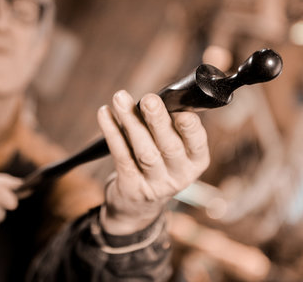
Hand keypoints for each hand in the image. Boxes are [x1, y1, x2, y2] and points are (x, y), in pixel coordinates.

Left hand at [97, 90, 208, 234]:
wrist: (137, 207)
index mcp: (195, 162)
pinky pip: (121, 156)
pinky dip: (112, 132)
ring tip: (120, 98)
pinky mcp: (131, 186)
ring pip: (144, 151)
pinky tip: (105, 113)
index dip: (190, 128)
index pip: (197, 144)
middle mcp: (179, 176)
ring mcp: (155, 184)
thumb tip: (158, 95)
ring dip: (131, 122)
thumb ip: (170, 126)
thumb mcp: (173, 152)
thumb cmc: (158, 165)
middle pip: (169, 147)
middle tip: (149, 99)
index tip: (182, 111)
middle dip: (158, 121)